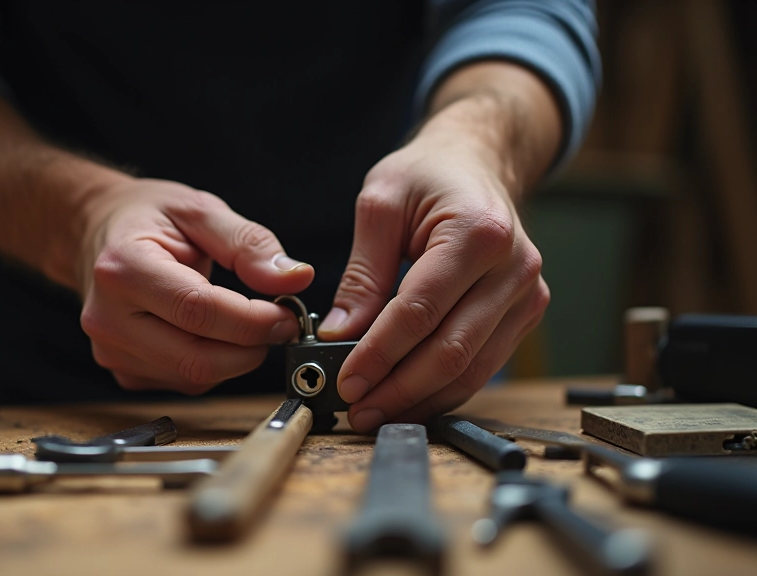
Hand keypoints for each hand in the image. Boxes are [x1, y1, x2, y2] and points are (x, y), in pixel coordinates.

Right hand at [68, 177, 313, 393]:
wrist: (99, 233)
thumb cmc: (149, 219)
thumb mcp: (200, 210)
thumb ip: (248, 243)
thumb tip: (294, 279)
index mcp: (123, 268)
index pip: (197, 310)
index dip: (252, 320)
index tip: (287, 314)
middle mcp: (107, 317)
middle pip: (195, 358)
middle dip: (250, 347)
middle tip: (279, 324)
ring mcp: (111, 351)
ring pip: (193, 377)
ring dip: (234, 358)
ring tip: (243, 320)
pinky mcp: (123, 372)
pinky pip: (183, 383)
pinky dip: (213, 365)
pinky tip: (212, 333)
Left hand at [318, 94, 551, 431]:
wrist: (478, 163)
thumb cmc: (427, 176)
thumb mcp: (380, 204)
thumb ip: (362, 273)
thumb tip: (339, 336)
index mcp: (479, 233)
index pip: (421, 312)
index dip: (380, 354)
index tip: (346, 383)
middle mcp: (514, 268)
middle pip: (451, 350)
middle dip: (399, 389)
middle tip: (357, 410)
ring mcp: (527, 295)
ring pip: (472, 369)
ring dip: (421, 399)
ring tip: (376, 412)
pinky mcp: (526, 313)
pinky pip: (483, 364)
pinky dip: (444, 388)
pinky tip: (409, 399)